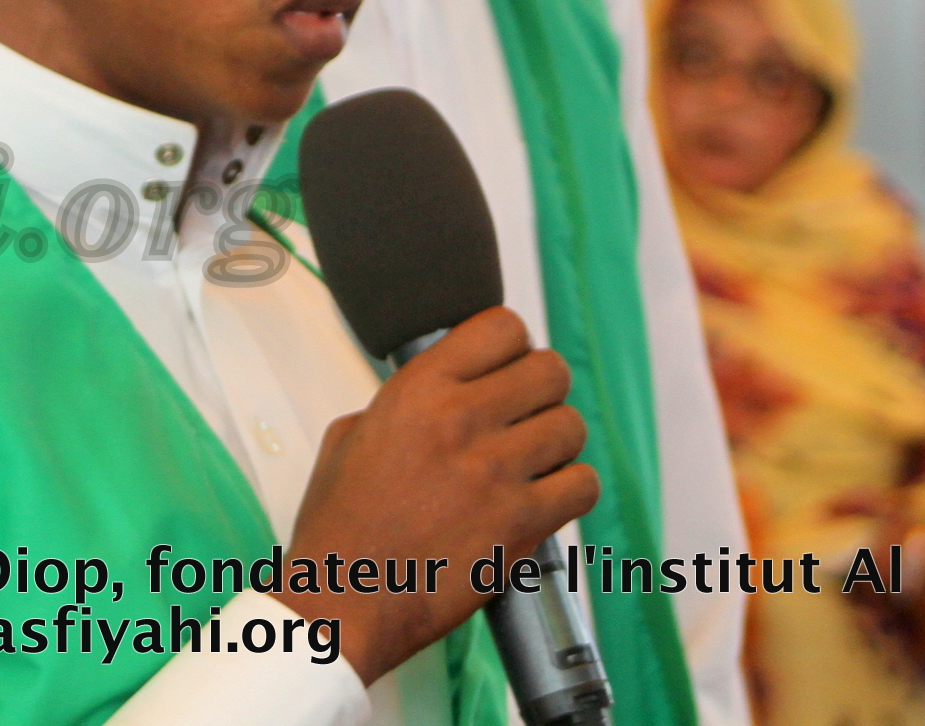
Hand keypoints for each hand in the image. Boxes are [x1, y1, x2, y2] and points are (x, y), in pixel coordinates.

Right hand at [273, 306, 597, 683]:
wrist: (346, 597)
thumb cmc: (340, 526)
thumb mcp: (350, 436)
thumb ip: (400, 405)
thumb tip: (435, 397)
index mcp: (417, 390)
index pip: (501, 327)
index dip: (511, 345)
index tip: (505, 365)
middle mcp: (460, 420)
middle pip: (550, 371)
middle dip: (543, 389)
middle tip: (526, 413)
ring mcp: (495, 471)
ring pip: (572, 426)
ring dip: (558, 442)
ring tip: (535, 460)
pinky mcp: (521, 523)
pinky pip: (583, 485)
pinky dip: (571, 490)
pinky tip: (546, 497)